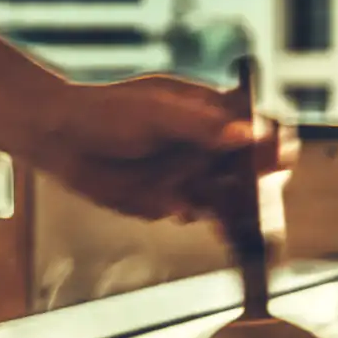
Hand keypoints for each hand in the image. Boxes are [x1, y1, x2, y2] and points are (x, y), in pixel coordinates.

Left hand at [21, 75, 292, 220]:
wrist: (62, 140)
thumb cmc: (109, 112)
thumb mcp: (155, 113)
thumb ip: (199, 126)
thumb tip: (246, 134)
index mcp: (215, 114)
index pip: (262, 127)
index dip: (274, 143)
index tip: (273, 159)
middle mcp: (212, 147)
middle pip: (256, 171)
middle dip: (262, 188)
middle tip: (257, 201)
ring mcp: (195, 176)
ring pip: (234, 200)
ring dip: (241, 214)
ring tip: (236, 225)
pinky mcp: (175, 203)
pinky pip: (201, 216)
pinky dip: (206, 222)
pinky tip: (189, 213)